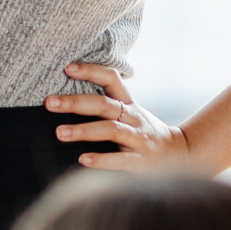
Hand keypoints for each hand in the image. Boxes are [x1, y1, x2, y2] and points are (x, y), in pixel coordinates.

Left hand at [46, 62, 189, 171]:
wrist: (181, 154)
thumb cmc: (144, 133)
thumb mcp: (130, 113)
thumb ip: (106, 105)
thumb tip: (66, 97)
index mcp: (128, 104)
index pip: (111, 79)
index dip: (91, 71)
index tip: (67, 68)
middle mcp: (133, 118)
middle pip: (104, 104)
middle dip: (76, 102)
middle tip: (49, 103)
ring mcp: (137, 139)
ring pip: (111, 130)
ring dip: (84, 130)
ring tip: (60, 132)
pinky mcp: (140, 161)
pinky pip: (120, 159)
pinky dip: (101, 159)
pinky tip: (83, 160)